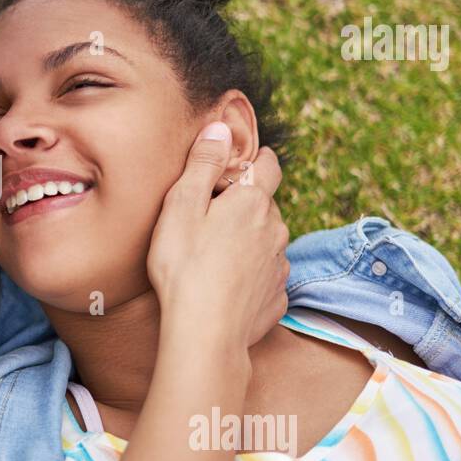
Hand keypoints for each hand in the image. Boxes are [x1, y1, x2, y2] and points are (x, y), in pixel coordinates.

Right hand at [147, 121, 288, 349]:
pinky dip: (251, 276)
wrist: (204, 332)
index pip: (269, 165)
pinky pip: (266, 277)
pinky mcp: (276, 297)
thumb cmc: (184, 266)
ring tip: (216, 256)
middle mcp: (275, 229)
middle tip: (212, 218)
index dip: (256, 160)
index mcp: (252, 202)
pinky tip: (227, 287)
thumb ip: (202, 164)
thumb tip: (220, 128)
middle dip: (245, 205)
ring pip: (268, 241)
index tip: (240, 165)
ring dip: (250, 241)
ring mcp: (279, 265)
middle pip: (266, 205)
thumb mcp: (181, 205)